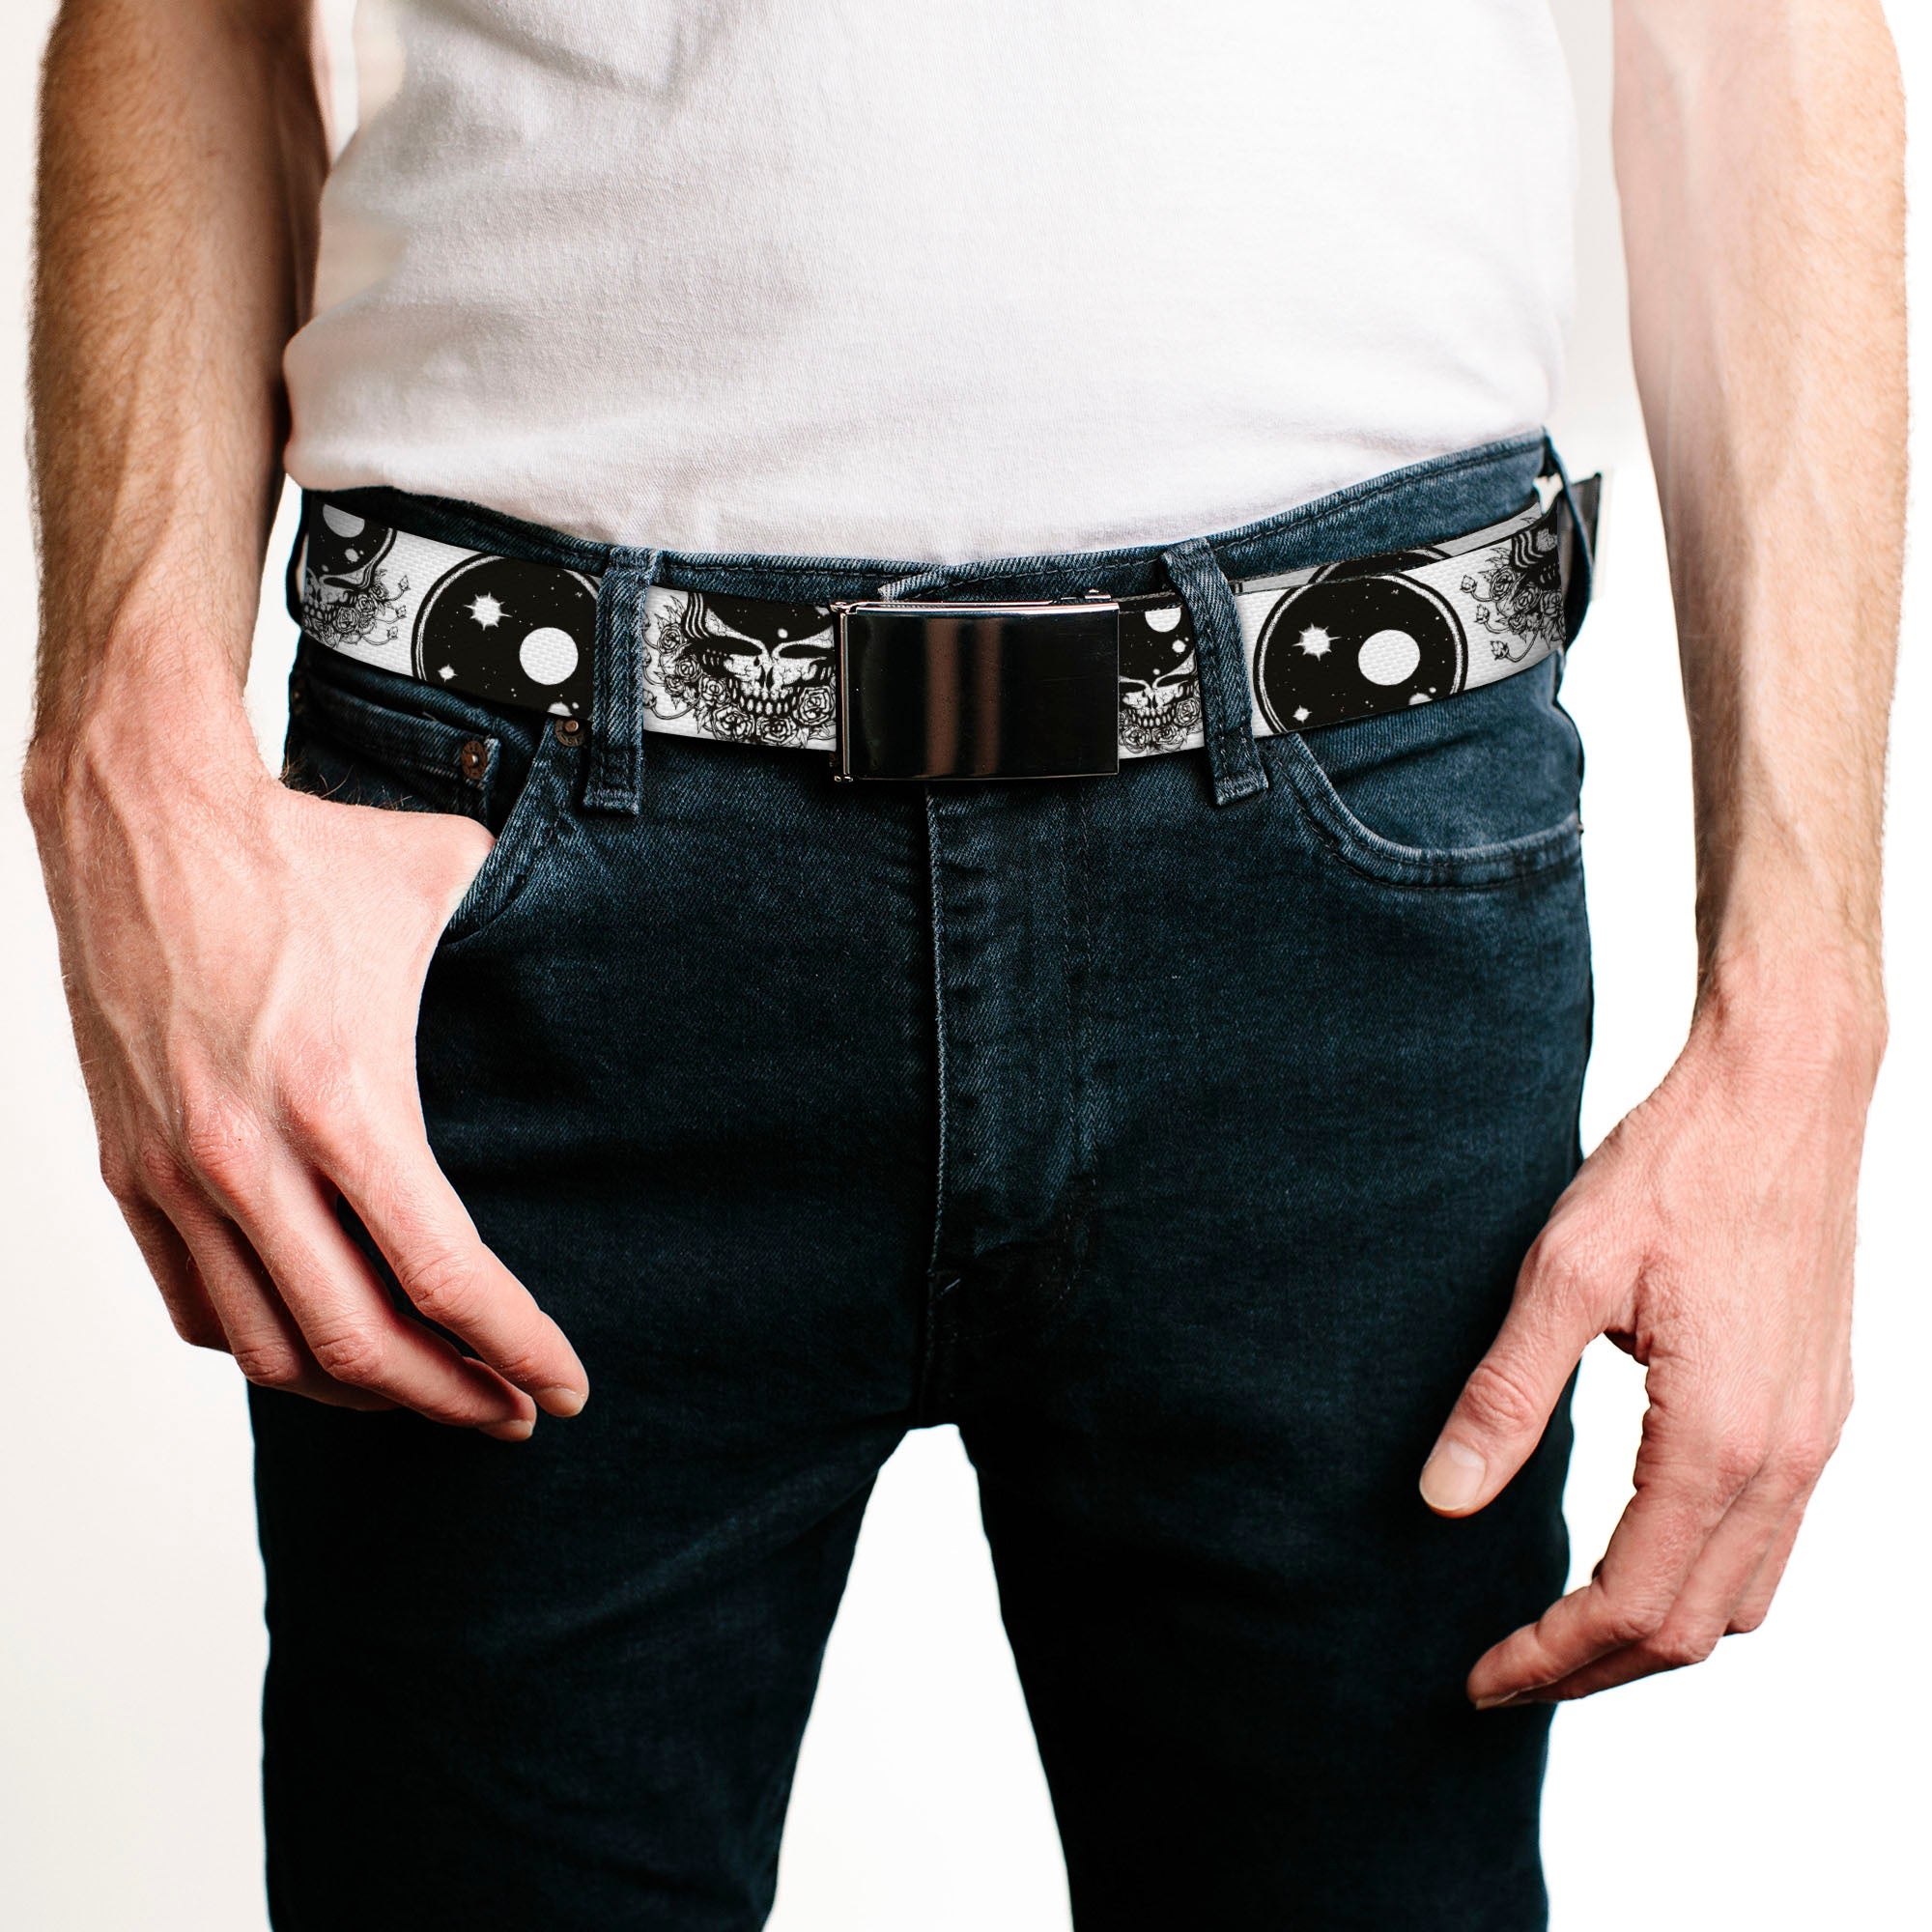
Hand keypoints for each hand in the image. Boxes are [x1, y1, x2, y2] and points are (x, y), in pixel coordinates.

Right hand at [25, 687, 588, 1438]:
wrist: (142, 814)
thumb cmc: (303, 851)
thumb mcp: (444, 885)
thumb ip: (522, 941)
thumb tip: (593, 955)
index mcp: (345, 1098)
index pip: (446, 1276)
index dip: (517, 1348)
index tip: (567, 1388)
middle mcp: (250, 1155)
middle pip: (362, 1343)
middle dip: (453, 1399)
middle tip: (513, 1412)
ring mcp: (176, 1171)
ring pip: (270, 1346)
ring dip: (359, 1390)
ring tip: (427, 1388)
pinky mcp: (126, 1168)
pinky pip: (195, 1305)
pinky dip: (265, 1345)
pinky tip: (319, 1341)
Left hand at [1418, 961, 1880, 1704]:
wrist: (1782, 1094)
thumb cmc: (1673, 1169)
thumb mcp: (1564, 1274)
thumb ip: (1506, 1396)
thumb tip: (1443, 1500)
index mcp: (1723, 1438)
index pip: (1635, 1605)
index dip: (1551, 1658)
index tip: (1478, 1677)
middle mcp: (1788, 1458)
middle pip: (1697, 1627)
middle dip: (1597, 1669)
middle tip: (1504, 1672)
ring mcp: (1817, 1437)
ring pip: (1746, 1596)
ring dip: (1655, 1634)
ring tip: (1562, 1634)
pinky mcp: (1821, 1408)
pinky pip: (1772, 1539)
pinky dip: (1703, 1579)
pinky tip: (1638, 1553)